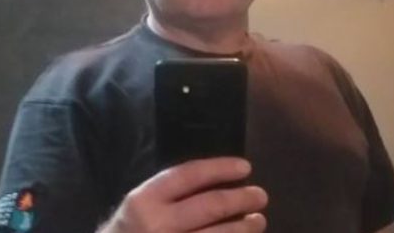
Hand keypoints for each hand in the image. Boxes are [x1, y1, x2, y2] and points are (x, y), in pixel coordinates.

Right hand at [99, 157, 267, 232]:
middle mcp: (157, 225)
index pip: (189, 175)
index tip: (245, 167)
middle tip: (260, 195)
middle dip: (241, 199)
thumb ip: (173, 193)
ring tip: (258, 220)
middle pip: (210, 206)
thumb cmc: (133, 230)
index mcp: (146, 200)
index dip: (220, 168)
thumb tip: (221, 181)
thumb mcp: (143, 205)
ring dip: (244, 228)